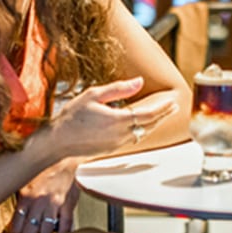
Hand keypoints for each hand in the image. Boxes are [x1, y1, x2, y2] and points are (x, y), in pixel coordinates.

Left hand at [10, 157, 80, 232]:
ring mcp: (54, 204)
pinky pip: (66, 226)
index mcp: (25, 196)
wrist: (64, 156)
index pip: (16, 227)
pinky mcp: (68, 204)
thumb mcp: (26, 181)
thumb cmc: (45, 168)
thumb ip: (20, 198)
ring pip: (46, 232)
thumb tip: (15, 215)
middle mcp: (38, 202)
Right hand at [45, 77, 179, 158]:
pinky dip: (142, 131)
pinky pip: (133, 140)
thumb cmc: (72, 117)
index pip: (148, 115)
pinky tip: (143, 126)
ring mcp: (117, 144)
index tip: (172, 102)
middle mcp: (120, 135)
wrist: (57, 142)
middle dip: (163, 116)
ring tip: (162, 115)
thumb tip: (139, 82)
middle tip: (174, 107)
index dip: (162, 108)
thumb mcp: (93, 95)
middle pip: (149, 126)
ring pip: (143, 134)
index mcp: (118, 120)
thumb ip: (118, 89)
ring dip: (154, 124)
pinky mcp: (112, 150)